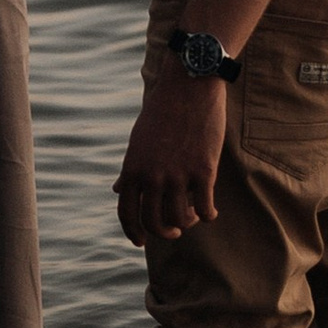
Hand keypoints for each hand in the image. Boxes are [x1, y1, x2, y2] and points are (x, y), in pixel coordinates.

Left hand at [114, 74, 226, 245]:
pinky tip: (210, 212)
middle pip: (154, 223)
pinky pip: (204, 208)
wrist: (189, 84)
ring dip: (186, 223)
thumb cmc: (163, 110)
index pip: (127, 213)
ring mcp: (178, 174)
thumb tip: (117, 189)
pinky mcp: (204, 170)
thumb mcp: (138, 140)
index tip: (141, 242)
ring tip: (191, 216)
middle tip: (173, 231)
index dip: (133, 233)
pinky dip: (207, 215)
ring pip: (179, 219)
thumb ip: (130, 168)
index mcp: (132, 168)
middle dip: (163, 233)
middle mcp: (152, 176)